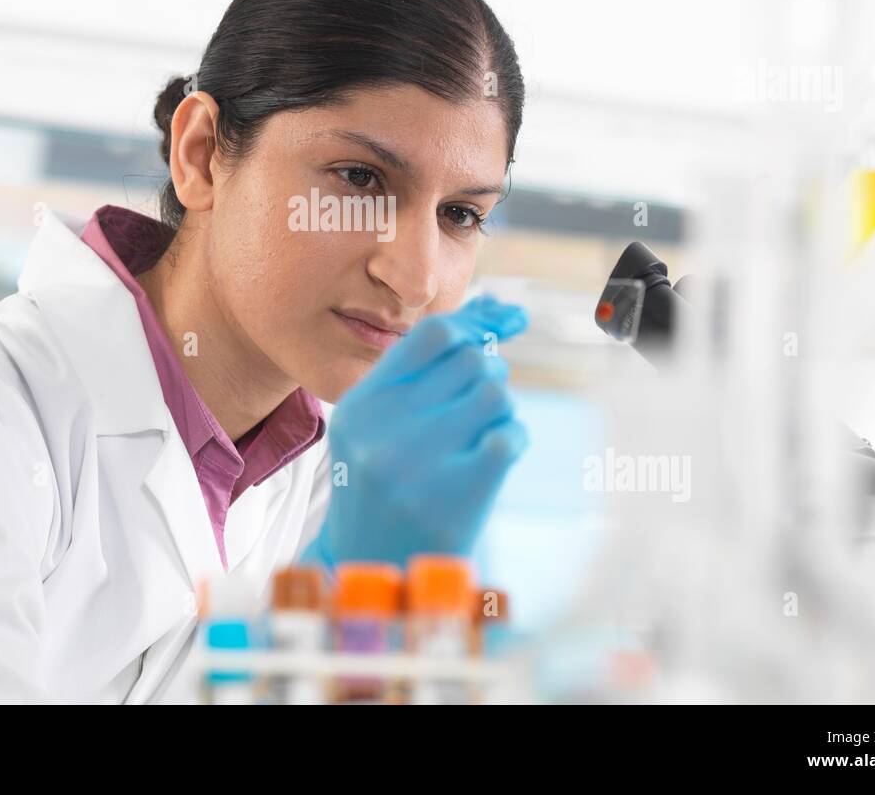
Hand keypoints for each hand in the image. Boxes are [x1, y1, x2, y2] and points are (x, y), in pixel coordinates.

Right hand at [308, 295, 529, 567]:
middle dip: (487, 374)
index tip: (500, 327)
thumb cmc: (388, 483)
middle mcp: (384, 429)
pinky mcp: (456, 495)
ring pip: (495, 393)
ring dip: (500, 407)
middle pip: (471, 360)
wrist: (377, 567)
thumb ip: (428, 366)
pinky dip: (513, 438)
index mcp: (361, 404)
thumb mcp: (383, 422)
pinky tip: (495, 454)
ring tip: (480, 431)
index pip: (433, 335)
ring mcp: (418, 463)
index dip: (475, 325)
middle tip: (476, 402)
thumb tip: (501, 307)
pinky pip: (510, 435)